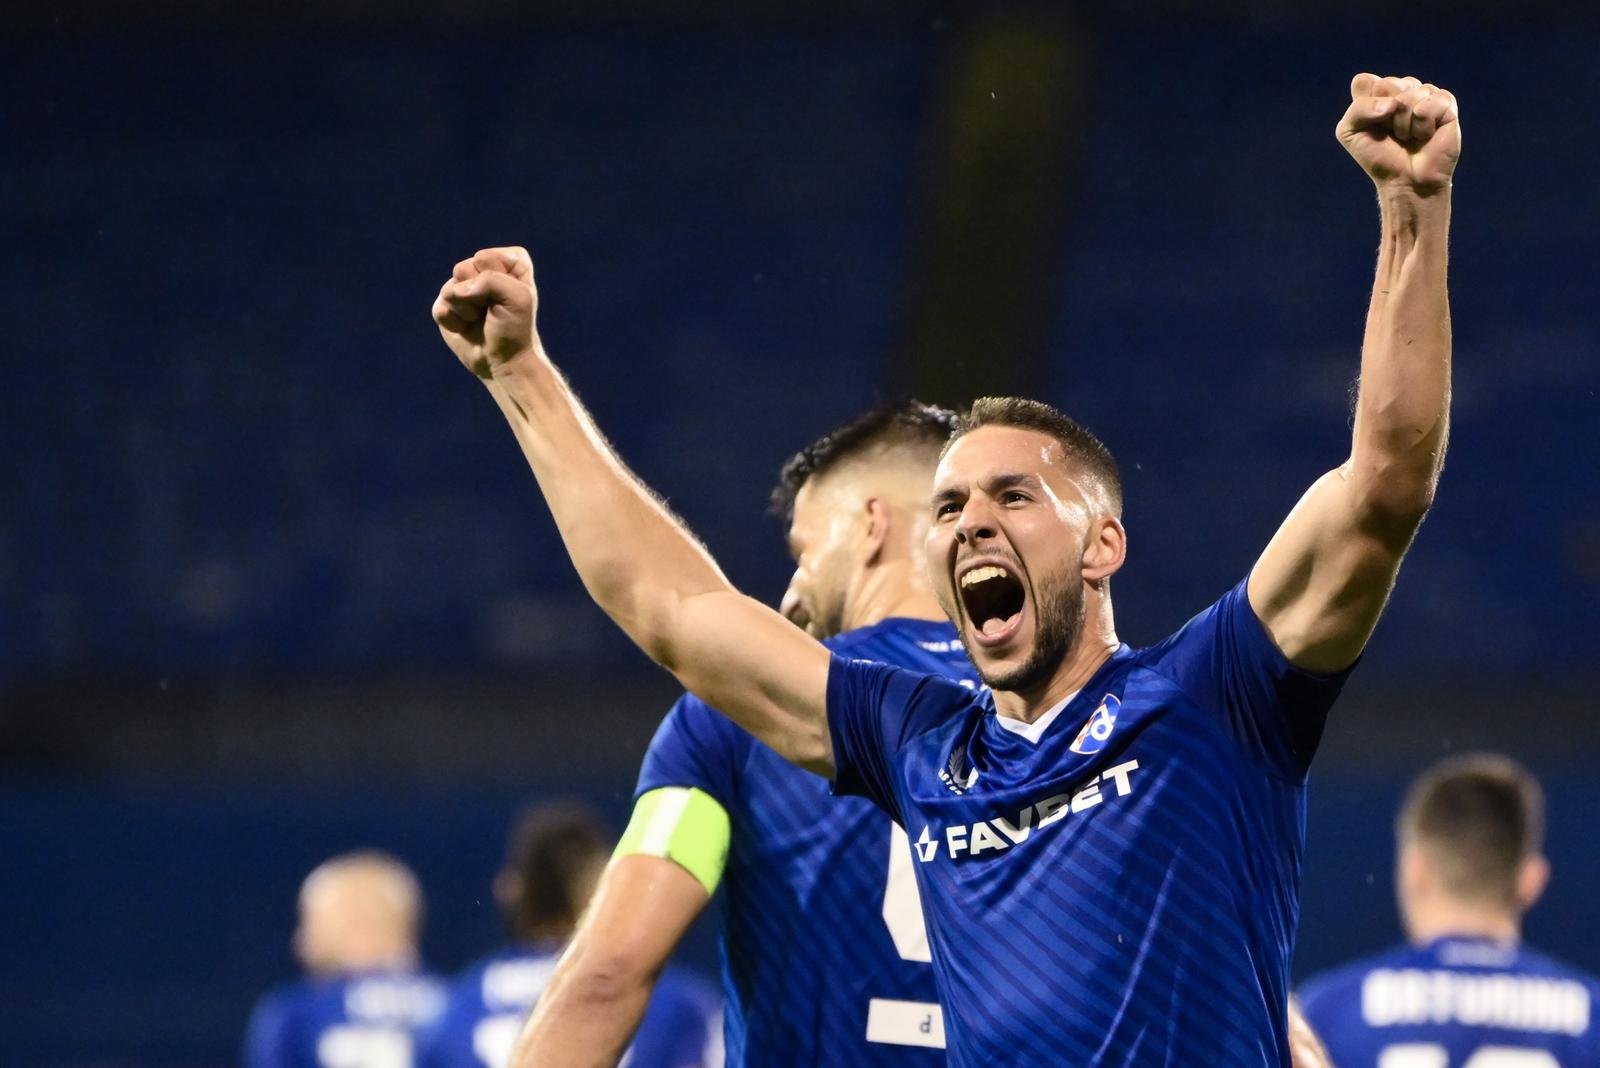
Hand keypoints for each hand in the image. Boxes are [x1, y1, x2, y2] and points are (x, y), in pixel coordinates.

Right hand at [432, 246, 538, 378]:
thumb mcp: (518, 297)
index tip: (509, 298)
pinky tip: (466, 328)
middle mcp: (483, 269)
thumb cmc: (515, 328)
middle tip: (492, 310)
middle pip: (464, 268)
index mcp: (508, 261)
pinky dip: (455, 323)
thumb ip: (490, 279)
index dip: (496, 281)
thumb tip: (456, 290)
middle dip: (479, 294)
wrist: (503, 360)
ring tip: (480, 319)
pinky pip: (441, 307)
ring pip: (450, 288)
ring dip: (467, 310)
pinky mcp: (446, 305)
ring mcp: (462, 286)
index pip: (486, 257)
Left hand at [1337, 73, 1459, 194]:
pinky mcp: (1446, 103)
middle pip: (1387, 84)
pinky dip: (1424, 125)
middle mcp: (1401, 90)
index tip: (1370, 126)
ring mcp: (1424, 94)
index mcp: (1377, 93)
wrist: (1405, 180)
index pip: (1364, 80)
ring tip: (1409, 137)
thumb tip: (1393, 103)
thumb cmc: (1379, 157)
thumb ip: (1358, 109)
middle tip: (1391, 133)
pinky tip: (1426, 135)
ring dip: (1404, 124)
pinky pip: (1431, 103)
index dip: (1365, 106)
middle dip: (1386, 115)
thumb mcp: (1350, 133)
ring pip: (1409, 95)